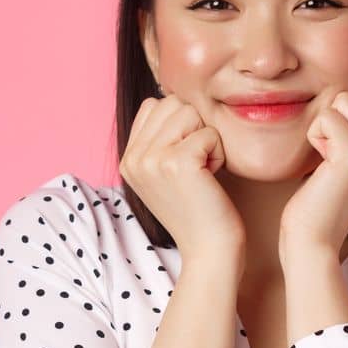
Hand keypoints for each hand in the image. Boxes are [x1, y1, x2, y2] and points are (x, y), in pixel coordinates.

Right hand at [120, 95, 245, 259]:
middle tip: (199, 167)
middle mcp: (133, 158)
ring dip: (208, 140)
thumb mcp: (168, 173)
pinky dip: (219, 153)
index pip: (155, 105)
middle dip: (197, 129)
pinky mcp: (176, 162)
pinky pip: (209, 132)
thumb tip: (173, 98)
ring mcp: (150, 160)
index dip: (183, 125)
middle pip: (174, 104)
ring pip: (191, 113)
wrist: (210, 249)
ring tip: (204, 172)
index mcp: (128, 159)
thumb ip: (161, 138)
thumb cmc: (201, 209)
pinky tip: (212, 179)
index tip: (188, 161)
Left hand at [279, 78, 347, 260]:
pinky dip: (315, 134)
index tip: (346, 140)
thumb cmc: (326, 198)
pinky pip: (328, 117)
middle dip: (341, 109)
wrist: (315, 239)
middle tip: (333, 145)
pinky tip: (319, 161)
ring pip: (345, 99)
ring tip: (326, 156)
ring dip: (325, 123)